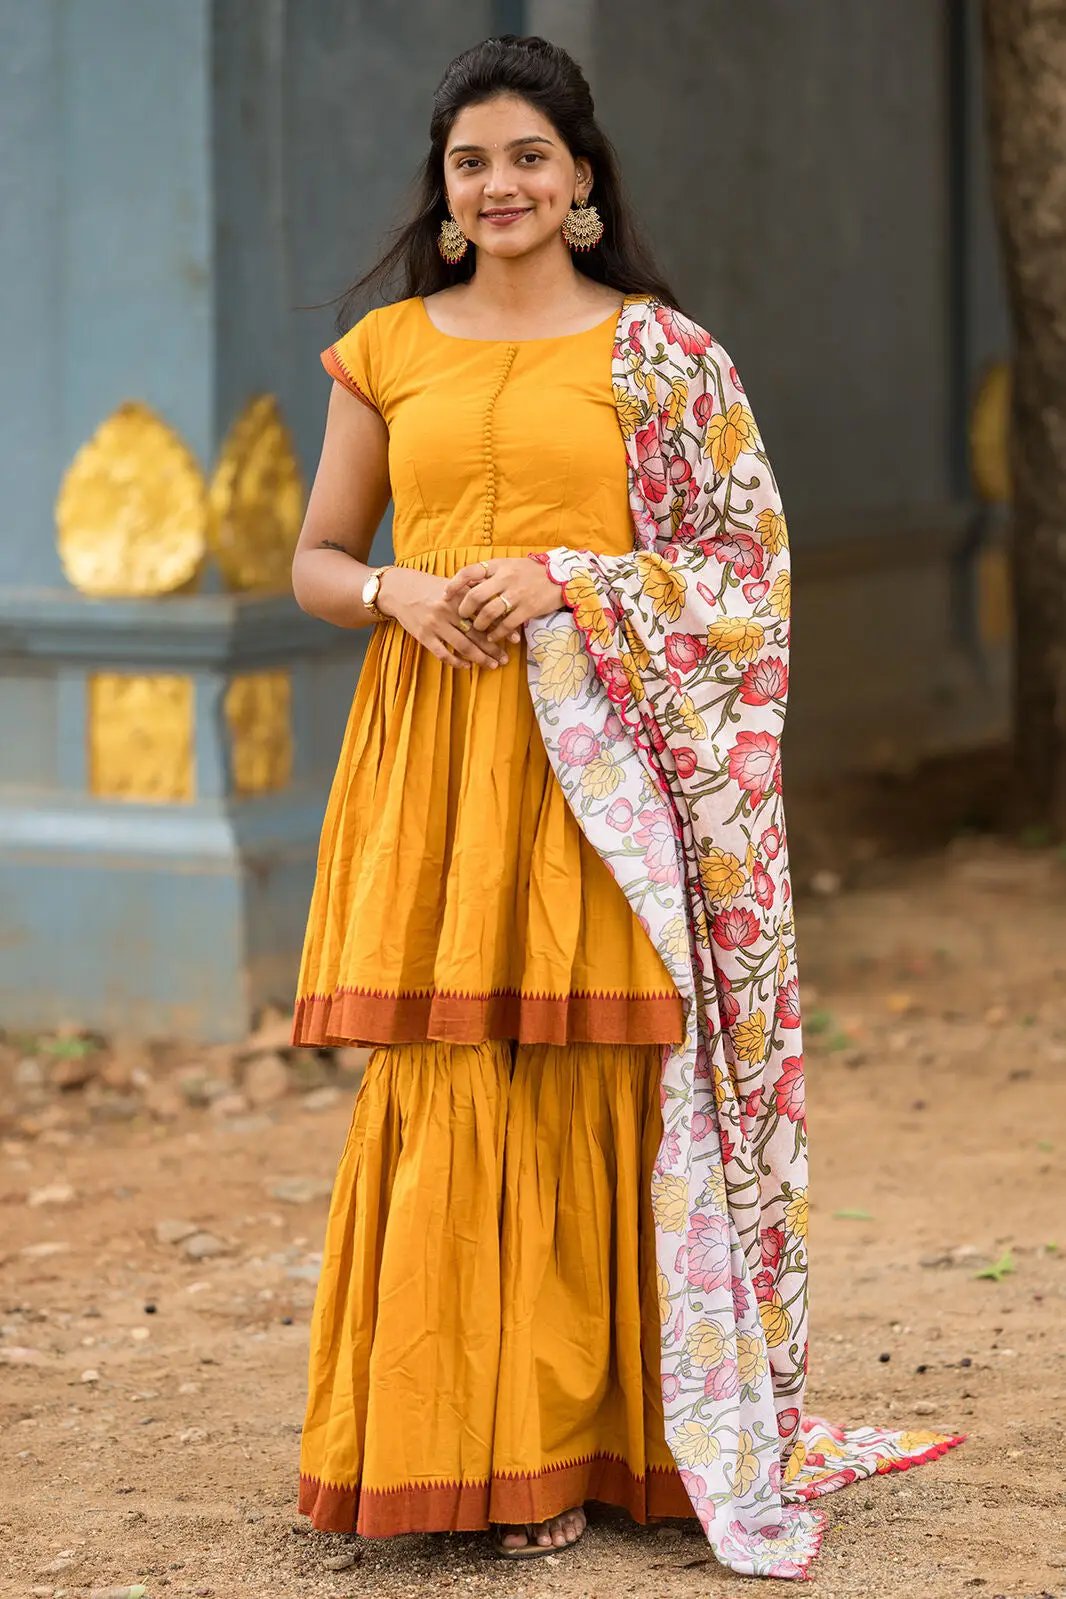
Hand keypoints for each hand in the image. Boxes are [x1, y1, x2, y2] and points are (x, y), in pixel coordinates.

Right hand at [378, 567, 508, 669]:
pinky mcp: (423, 636)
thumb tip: (499, 604)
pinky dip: (456, 661)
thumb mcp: (452, 585)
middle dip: (493, 648)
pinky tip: (466, 666)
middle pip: (476, 633)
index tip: (516, 638)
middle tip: (505, 658)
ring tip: (492, 665)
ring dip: (479, 657)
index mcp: (458, 596)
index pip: (485, 614)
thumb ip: (472, 593)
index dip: (501, 627)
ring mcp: (434, 624)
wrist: (399, 590)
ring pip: (462, 645)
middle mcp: (447, 610)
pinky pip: (443, 653)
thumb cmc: (429, 587)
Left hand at [443, 556, 561, 644]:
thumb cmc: (531, 572)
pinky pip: (506, 625)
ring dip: (479, 624)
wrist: (561, 577)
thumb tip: (466, 585)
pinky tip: (492, 636)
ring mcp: (517, 594)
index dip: (454, 584)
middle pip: (475, 596)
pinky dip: (496, 633)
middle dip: (464, 610)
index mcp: (498, 565)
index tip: (445, 595)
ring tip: (477, 628)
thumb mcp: (509, 565)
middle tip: (462, 616)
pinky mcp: (528, 609)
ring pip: (488, 613)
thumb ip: (490, 574)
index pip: (469, 571)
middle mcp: (505, 578)